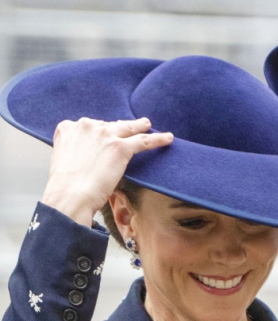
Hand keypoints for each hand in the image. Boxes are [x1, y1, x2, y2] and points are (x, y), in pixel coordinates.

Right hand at [41, 117, 172, 226]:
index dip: (100, 132)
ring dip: (140, 126)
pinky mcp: (120, 147)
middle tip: (130, 128)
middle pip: (109, 125)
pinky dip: (158, 139)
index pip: (90, 126)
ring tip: (148, 125)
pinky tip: (168, 138)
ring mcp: (104, 135)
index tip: (106, 135)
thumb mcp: (65, 160)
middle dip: (119, 128)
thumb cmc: (67, 186)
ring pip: (128, 128)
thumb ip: (78, 151)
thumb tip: (92, 156)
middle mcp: (86, 127)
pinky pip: (144, 140)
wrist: (70, 195)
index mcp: (68, 128)